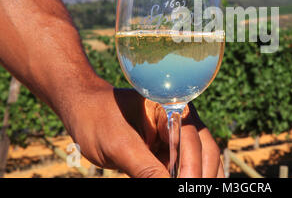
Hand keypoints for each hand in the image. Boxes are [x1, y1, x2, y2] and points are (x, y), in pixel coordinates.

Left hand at [64, 81, 223, 177]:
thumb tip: (167, 187)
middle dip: (201, 174)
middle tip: (192, 192)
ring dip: (201, 176)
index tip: (184, 185)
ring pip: (202, 158)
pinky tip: (192, 185)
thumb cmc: (97, 118)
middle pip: (204, 149)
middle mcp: (181, 117)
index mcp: (171, 105)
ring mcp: (177, 135)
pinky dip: (190, 177)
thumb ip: (145, 168)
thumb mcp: (119, 145)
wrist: (83, 112)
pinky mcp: (170, 150)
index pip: (189, 138)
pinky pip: (186, 166)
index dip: (191, 165)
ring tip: (196, 191)